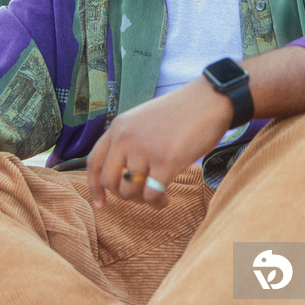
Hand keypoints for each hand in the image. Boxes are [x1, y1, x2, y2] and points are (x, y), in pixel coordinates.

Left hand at [87, 75, 232, 208]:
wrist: (209, 100)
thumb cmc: (181, 112)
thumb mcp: (144, 120)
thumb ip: (129, 140)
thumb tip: (124, 175)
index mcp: (119, 126)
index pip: (95, 162)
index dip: (94, 187)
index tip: (100, 203)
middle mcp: (127, 137)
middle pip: (110, 181)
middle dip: (124, 195)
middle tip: (141, 195)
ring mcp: (145, 149)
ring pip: (130, 191)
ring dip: (143, 199)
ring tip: (158, 195)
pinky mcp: (166, 161)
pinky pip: (151, 195)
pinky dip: (158, 202)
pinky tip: (167, 198)